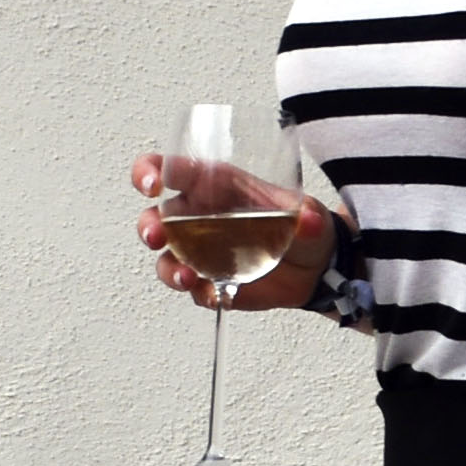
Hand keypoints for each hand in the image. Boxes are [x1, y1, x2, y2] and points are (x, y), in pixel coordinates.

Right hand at [130, 155, 333, 309]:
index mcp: (214, 185)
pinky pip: (195, 289)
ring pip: (167, 259)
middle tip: (157, 236)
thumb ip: (306, 213)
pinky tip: (214, 294)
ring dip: (169, 268)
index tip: (152, 184)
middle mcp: (199, 217)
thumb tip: (308, 221)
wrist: (316, 268)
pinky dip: (201, 293)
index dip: (151, 172)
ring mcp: (200, 252)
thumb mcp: (307, 210)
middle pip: (156, 218)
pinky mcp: (211, 281)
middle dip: (149, 226)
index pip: (171, 170)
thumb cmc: (300, 225)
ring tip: (187, 277)